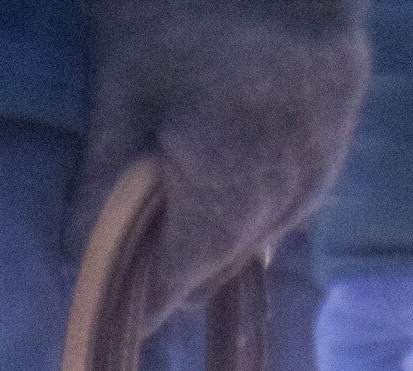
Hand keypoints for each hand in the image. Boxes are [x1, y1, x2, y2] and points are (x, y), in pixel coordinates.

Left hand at [73, 0, 369, 321]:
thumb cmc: (188, 1)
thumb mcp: (125, 83)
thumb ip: (101, 178)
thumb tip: (73, 255)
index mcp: (225, 199)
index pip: (176, 288)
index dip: (139, 299)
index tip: (111, 296)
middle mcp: (282, 202)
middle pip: (219, 270)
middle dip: (176, 262)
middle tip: (136, 228)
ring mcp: (320, 168)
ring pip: (260, 239)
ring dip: (220, 228)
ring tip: (184, 187)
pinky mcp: (339, 135)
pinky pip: (292, 198)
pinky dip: (258, 196)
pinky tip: (234, 162)